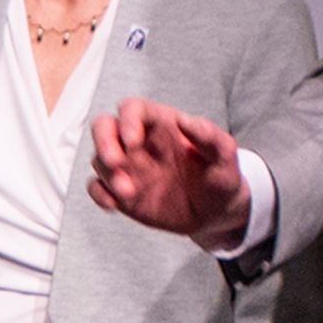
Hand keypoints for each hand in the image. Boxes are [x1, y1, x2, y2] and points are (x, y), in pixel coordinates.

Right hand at [86, 98, 251, 247]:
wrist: (216, 213)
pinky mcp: (120, 191)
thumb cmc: (221, 178)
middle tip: (115, 162)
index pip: (133, 109)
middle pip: (104, 126)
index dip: (128, 120)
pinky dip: (99, 194)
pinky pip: (96, 187)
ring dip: (109, 175)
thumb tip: (184, 120)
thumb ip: (209, 136)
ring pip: (99, 159)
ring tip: (130, 193)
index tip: (134, 142)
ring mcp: (128, 167)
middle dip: (103, 141)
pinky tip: (114, 205)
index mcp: (162, 125)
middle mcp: (139, 142)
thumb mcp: (225, 156)